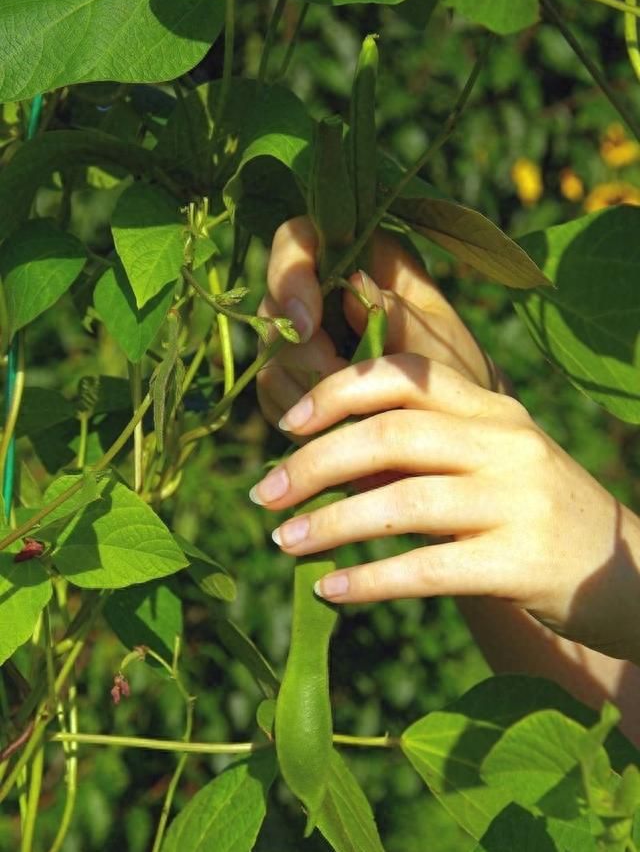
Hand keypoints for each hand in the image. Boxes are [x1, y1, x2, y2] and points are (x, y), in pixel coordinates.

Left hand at [250, 354, 639, 663]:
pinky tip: (331, 591)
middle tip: (263, 495)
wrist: (627, 570)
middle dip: (314, 463)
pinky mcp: (520, 564)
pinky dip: (370, 580)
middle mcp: (504, 442)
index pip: (403, 375)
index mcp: (490, 408)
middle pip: (390, 436)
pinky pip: (427, 569)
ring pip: (402, 502)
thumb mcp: (492, 457)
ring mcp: (515, 502)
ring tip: (282, 542)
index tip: (285, 424)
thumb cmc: (533, 511)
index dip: (335, 393)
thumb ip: (426, 441)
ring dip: (329, 523)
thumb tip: (326, 449)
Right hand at [257, 217, 506, 431]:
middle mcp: (324, 290)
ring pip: (269, 352)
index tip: (307, 325)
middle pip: (274, 302)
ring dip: (303, 388)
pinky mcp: (292, 377)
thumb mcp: (438, 343)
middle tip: (338, 382)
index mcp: (364, 257)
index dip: (290, 274)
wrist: (453, 423)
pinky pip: (273, 393)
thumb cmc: (457, 370)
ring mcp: (303, 336)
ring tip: (352, 412)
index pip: (299, 239)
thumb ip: (399, 315)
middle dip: (301, 350)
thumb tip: (355, 284)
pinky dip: (299, 415)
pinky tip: (337, 426)